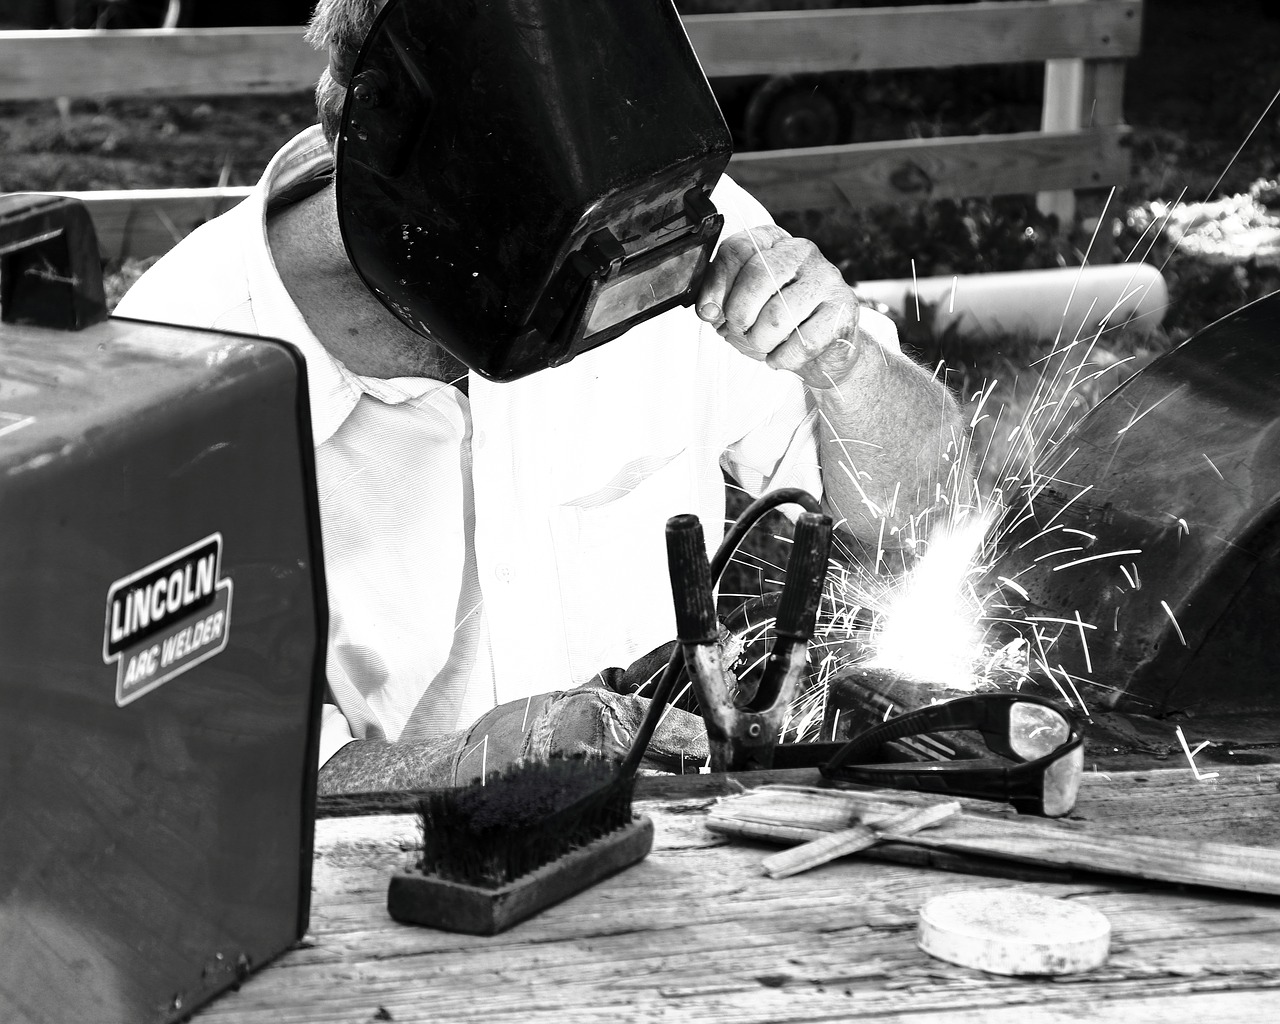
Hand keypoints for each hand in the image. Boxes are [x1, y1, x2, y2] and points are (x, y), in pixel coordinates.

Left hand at [697, 225, 863, 390]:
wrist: (822, 350)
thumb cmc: (776, 324)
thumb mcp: (741, 306)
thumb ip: (720, 300)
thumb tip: (708, 309)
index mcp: (772, 242)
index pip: (737, 250)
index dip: (717, 286)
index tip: (711, 313)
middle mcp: (802, 251)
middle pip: (757, 277)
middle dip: (739, 316)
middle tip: (740, 333)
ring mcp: (827, 278)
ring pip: (777, 315)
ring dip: (760, 343)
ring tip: (763, 347)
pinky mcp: (844, 309)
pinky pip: (803, 342)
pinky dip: (784, 359)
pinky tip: (782, 357)